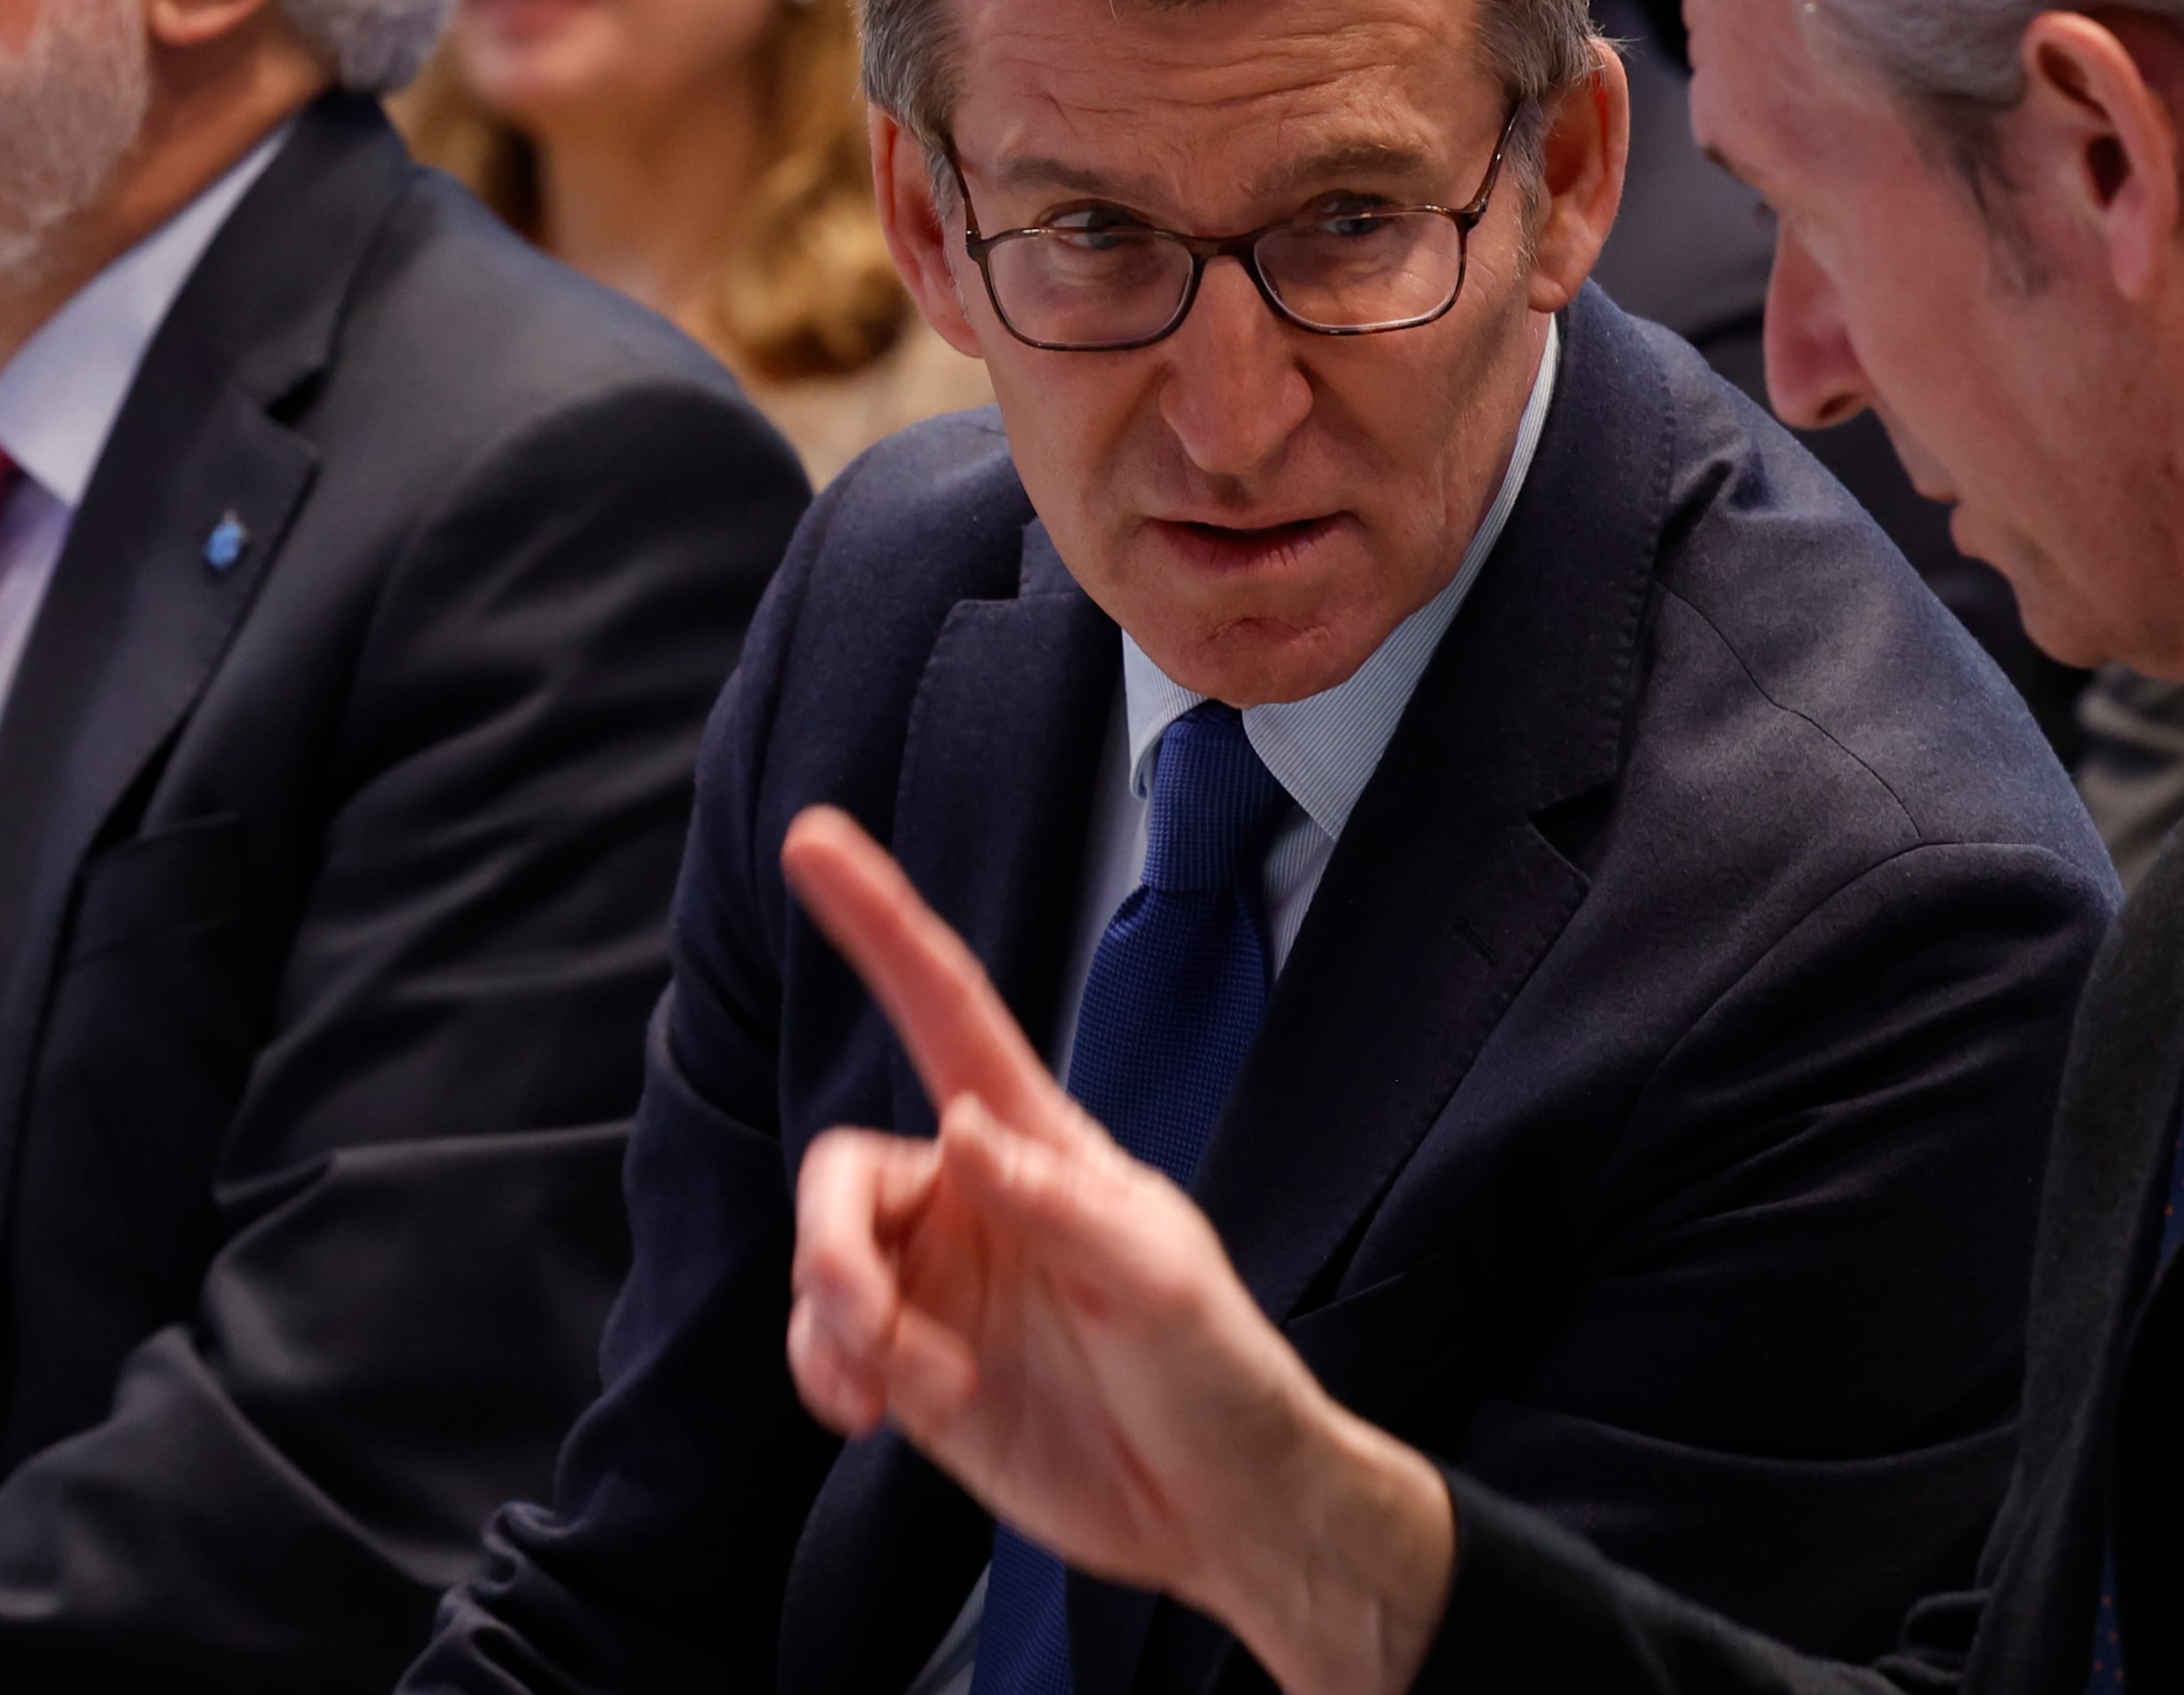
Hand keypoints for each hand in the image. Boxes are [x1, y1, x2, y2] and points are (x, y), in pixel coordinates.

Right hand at [779, 805, 1454, 1694]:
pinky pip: (819, 1346)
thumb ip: (1059, 1204)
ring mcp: (935, 1278)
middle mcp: (970, 1194)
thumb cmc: (1213, 1369)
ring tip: (912, 1394)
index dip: (879, 922)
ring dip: (835, 1329)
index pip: (946, 1009)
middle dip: (829, 1249)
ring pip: (817, 1265)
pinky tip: (883, 1418)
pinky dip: (827, 1376)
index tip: (811, 837)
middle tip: (872, 1332)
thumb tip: (963, 1132)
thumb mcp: (1160, 1279)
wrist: (1212, 1505)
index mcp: (1036, 1141)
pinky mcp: (909, 1364)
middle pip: (837, 1172)